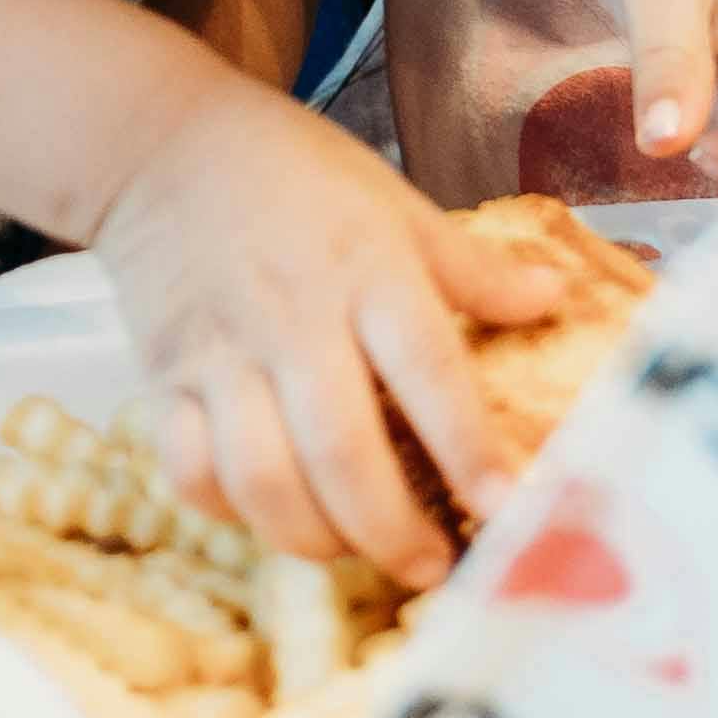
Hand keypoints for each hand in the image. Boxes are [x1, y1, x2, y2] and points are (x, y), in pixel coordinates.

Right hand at [92, 83, 574, 587]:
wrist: (166, 148)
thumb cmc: (299, 178)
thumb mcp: (397, 205)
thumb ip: (472, 268)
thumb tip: (555, 299)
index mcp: (369, 270)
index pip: (429, 372)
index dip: (470, 450)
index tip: (508, 508)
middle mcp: (295, 317)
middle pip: (341, 450)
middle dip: (390, 531)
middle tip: (431, 569)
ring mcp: (222, 353)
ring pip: (260, 477)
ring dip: (312, 537)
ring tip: (354, 554)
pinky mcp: (162, 377)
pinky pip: (189, 470)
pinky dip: (230, 513)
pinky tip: (270, 517)